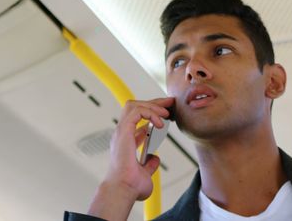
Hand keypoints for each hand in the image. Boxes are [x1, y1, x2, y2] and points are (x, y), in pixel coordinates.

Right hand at [88, 98, 172, 219]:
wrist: (123, 189)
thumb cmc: (130, 186)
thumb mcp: (145, 173)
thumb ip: (149, 164)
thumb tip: (155, 159)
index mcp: (125, 142)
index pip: (136, 120)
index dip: (151, 114)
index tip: (166, 115)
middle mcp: (122, 134)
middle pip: (135, 107)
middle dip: (154, 103)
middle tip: (170, 104)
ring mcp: (121, 132)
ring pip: (134, 105)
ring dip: (153, 106)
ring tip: (166, 113)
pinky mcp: (124, 131)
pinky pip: (137, 111)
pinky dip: (150, 113)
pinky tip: (160, 123)